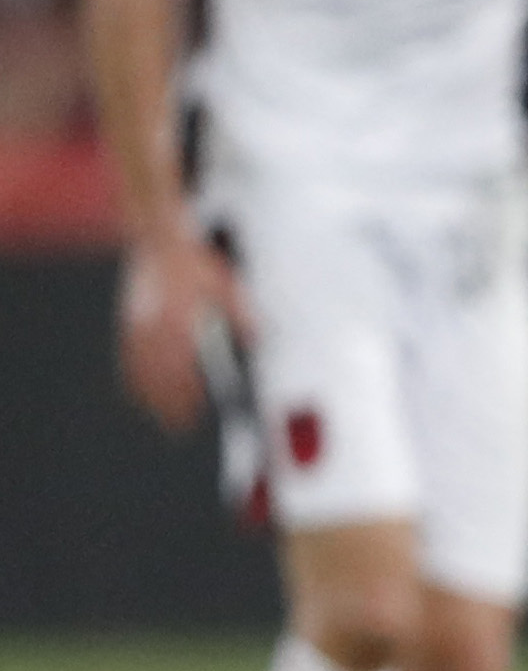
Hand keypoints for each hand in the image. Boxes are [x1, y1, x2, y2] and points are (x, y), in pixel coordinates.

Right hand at [115, 226, 245, 433]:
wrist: (158, 241)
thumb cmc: (194, 265)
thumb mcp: (226, 286)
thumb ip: (242, 315)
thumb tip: (257, 339)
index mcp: (179, 320)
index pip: (182, 368)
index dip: (186, 396)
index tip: (194, 414)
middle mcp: (155, 327)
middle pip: (159, 378)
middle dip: (168, 406)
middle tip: (179, 428)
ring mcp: (137, 326)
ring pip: (140, 372)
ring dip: (150, 399)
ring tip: (163, 419)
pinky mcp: (128, 323)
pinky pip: (128, 359)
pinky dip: (133, 380)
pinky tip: (140, 394)